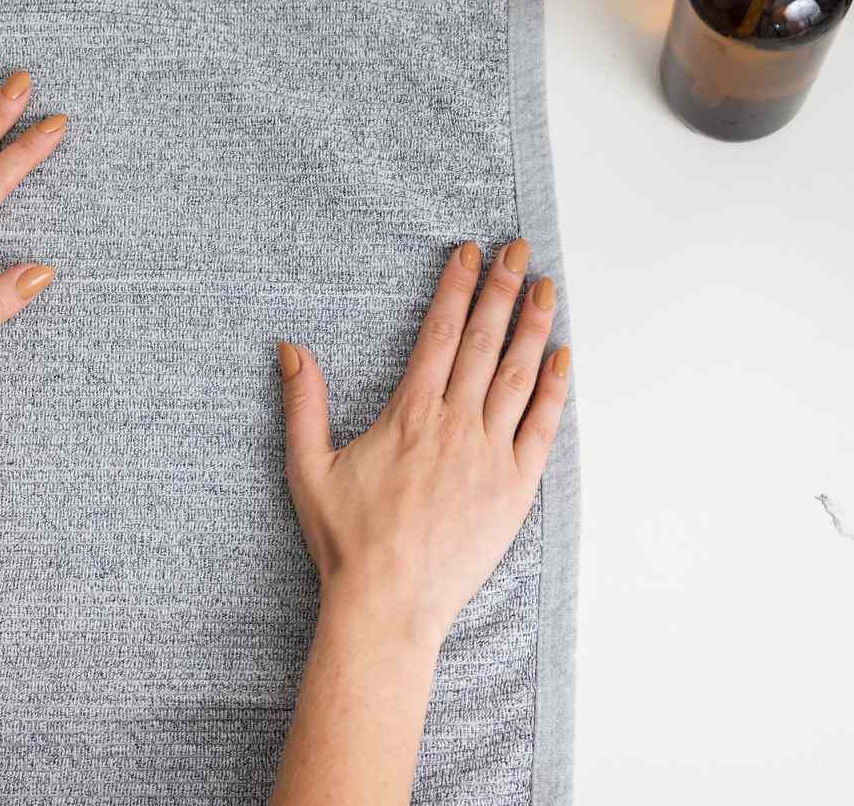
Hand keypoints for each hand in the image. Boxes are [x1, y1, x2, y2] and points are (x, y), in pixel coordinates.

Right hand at [276, 239, 570, 647]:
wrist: (387, 604)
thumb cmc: (347, 540)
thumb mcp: (308, 467)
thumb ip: (303, 404)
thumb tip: (291, 348)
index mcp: (409, 413)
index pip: (441, 333)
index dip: (458, 288)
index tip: (472, 253)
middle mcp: (454, 424)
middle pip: (485, 341)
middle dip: (502, 289)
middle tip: (519, 249)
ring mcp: (490, 454)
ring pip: (519, 376)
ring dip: (534, 327)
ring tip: (547, 288)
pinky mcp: (514, 487)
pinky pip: (542, 428)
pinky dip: (554, 390)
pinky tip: (562, 359)